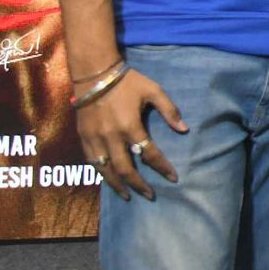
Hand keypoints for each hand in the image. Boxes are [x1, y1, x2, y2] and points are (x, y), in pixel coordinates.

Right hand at [76, 70, 188, 201]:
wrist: (95, 74)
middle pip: (126, 169)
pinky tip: (109, 179)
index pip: (149, 154)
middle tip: (150, 195)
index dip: (162, 168)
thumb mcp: (153, 91)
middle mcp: (111, 137)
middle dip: (139, 185)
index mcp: (130, 126)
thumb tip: (184, 129)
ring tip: (128, 195)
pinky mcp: (83, 137)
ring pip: (106, 170)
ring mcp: (95, 139)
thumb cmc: (128, 82)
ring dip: (118, 185)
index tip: (173, 178)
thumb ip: (169, 111)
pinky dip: (102, 173)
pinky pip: (92, 161)